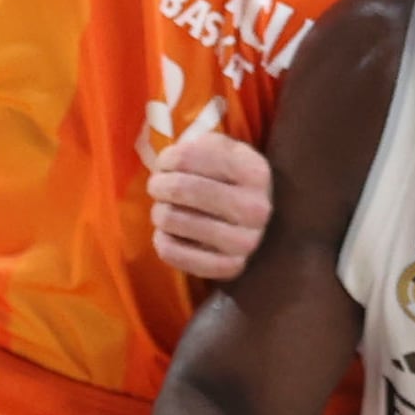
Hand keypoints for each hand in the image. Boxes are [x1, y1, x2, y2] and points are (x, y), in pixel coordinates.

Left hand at [148, 104, 272, 278]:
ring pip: (171, 220)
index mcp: (255, 172)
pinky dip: (161, 241)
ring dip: (159, 212)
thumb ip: (199, 146)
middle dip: (158, 185)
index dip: (166, 159)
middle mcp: (256, 209)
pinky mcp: (230, 268)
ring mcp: (245, 242)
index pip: (188, 157)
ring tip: (166, 210)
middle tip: (157, 187)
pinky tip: (170, 234)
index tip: (165, 165)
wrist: (255, 224)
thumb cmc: (229, 181)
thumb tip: (167, 161)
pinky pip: (172, 252)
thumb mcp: (224, 152)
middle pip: (181, 188)